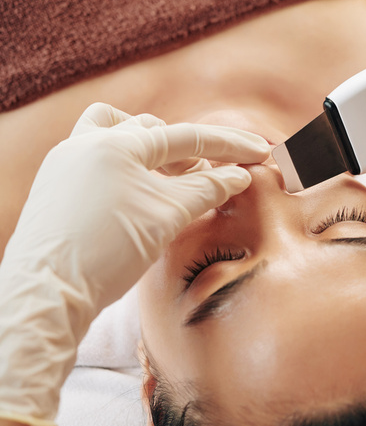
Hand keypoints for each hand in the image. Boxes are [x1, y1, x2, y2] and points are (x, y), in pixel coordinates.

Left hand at [0, 103, 269, 425]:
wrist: (47, 294)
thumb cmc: (105, 254)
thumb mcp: (167, 217)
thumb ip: (207, 189)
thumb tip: (238, 175)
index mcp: (115, 144)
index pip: (186, 137)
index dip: (228, 146)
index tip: (258, 152)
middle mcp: (86, 142)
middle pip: (153, 130)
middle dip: (190, 148)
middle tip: (217, 172)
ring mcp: (67, 161)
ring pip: (118, 133)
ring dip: (153, 148)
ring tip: (175, 174)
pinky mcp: (58, 184)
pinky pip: (100, 157)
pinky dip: (129, 165)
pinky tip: (142, 190)